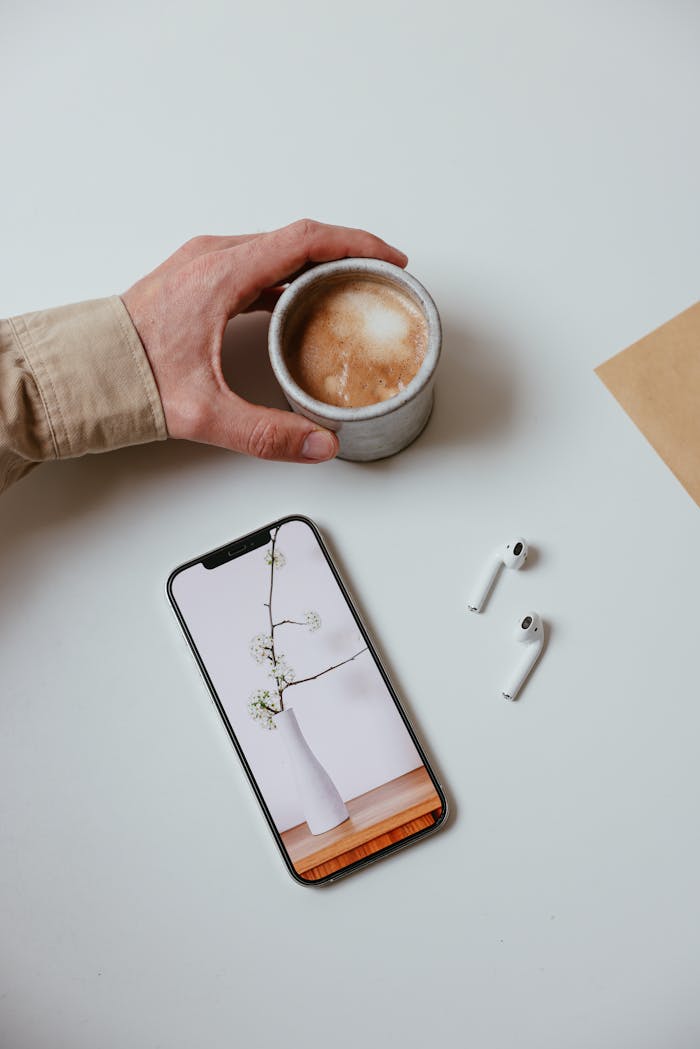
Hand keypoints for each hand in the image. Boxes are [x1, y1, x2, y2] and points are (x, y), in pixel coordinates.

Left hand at [121, 219, 407, 462]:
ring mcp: (203, 266)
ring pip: (276, 251)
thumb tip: (318, 444)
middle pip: (297, 239)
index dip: (356, 244)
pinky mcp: (196, 281)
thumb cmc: (128, 375)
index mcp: (222, 272)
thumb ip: (266, 433)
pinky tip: (299, 305)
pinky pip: (256, 266)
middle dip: (345, 254)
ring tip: (348, 289)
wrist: (80, 370)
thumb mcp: (203, 411)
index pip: (306, 239)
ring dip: (316, 266)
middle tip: (378, 277)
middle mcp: (213, 258)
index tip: (389, 258)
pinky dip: (288, 278)